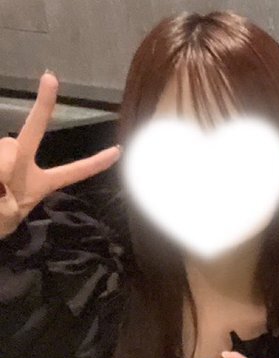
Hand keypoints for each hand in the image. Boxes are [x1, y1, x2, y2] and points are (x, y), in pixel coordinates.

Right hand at [0, 72, 121, 239]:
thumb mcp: (6, 212)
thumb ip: (7, 177)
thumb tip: (10, 146)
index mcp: (39, 182)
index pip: (73, 171)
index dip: (96, 163)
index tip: (120, 151)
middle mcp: (22, 164)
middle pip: (32, 130)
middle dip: (44, 104)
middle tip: (51, 77)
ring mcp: (5, 159)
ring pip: (6, 146)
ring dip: (1, 166)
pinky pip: (0, 152)